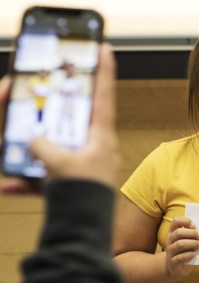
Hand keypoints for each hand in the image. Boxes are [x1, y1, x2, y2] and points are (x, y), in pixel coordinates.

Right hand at [1, 43, 118, 193]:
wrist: (82, 234)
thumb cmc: (83, 198)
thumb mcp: (62, 164)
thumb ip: (44, 145)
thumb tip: (33, 139)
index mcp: (100, 137)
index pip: (103, 96)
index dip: (104, 71)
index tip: (105, 48)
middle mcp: (91, 148)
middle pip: (69, 117)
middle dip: (48, 107)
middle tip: (32, 92)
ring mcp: (77, 164)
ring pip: (50, 144)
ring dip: (29, 144)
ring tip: (9, 136)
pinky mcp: (65, 182)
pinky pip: (40, 176)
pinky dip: (23, 181)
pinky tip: (7, 185)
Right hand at [164, 216, 198, 279]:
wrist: (175, 268)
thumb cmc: (184, 252)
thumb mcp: (187, 241)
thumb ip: (192, 235)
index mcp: (173, 233)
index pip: (175, 222)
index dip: (184, 221)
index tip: (194, 225)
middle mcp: (170, 241)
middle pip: (178, 233)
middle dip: (191, 233)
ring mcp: (170, 252)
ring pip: (179, 244)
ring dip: (191, 243)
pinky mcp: (173, 262)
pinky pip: (180, 257)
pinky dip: (189, 255)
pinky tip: (195, 254)